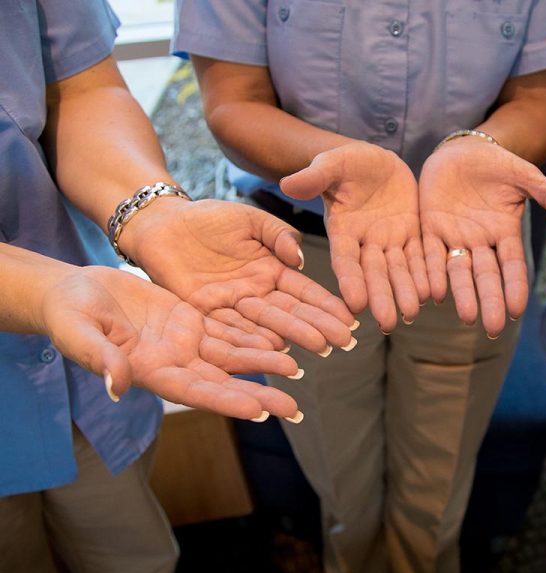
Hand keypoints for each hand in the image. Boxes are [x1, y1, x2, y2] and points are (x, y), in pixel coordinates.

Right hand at [42, 266, 303, 420]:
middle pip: (223, 382)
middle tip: (294, 410)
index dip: (228, 401)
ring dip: (264, 364)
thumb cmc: (67, 314)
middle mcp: (174, 362)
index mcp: (150, 371)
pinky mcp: (188, 321)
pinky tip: (279, 341)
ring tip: (297, 372)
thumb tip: (117, 385)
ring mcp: (183, 343)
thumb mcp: (77, 333)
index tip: (260, 412)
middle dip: (259, 395)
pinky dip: (252, 336)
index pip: (196, 391)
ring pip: (232, 356)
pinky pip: (226, 330)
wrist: (72, 292)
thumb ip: (99, 358)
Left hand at [119, 198, 356, 353]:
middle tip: (343, 340)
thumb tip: (299, 258)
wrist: (163, 224)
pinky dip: (252, 342)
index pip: (304, 292)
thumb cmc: (209, 217)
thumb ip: (278, 235)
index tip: (350, 317)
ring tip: (319, 347)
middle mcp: (256, 295)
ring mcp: (232, 308)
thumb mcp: (251, 219)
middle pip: (291, 314)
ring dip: (293, 337)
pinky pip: (230, 331)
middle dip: (318, 326)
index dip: (326, 305)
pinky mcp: (204, 315)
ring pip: (266, 326)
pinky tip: (275, 350)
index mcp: (271, 272)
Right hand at [280, 142, 428, 331]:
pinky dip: (427, 273)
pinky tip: (435, 292)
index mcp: (343, 231)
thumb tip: (287, 185)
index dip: (350, 281)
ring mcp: (391, 241)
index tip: (355, 304)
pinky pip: (422, 256)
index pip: (345, 260)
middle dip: (381, 297)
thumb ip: (314, 177)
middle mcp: (366, 243)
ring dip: (405, 292)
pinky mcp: (413, 234)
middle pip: (374, 274)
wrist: (376, 162)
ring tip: (412, 314)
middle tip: (388, 323)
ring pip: (399, 270)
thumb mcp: (331, 164)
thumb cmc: (347, 163)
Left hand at [419, 138, 545, 336]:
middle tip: (493, 328)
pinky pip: (430, 254)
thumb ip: (545, 192)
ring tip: (467, 318)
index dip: (515, 287)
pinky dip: (431, 272)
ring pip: (458, 271)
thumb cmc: (496, 164)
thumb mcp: (522, 175)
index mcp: (505, 233)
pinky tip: (434, 293)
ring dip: (462, 295)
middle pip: (486, 277)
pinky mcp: (430, 228)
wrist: (461, 151)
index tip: (518, 311)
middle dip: (490, 301)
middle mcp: (480, 242)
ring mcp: (455, 237)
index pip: (512, 265)